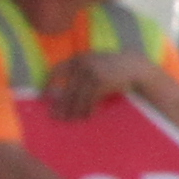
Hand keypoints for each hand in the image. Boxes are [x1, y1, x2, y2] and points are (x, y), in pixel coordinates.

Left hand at [44, 44, 161, 122]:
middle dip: (61, 104)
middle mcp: (83, 64)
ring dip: (74, 110)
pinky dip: (88, 109)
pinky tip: (86, 116)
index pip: (57, 71)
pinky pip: (91, 99)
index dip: (48, 84)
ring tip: (70, 120)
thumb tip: (64, 92)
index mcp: (78, 58)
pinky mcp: (102, 81)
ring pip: (78, 96)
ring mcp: (93, 72)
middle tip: (55, 116)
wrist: (135, 66)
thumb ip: (81, 73)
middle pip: (67, 88)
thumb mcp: (95, 64)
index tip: (43, 97)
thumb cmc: (114, 68)